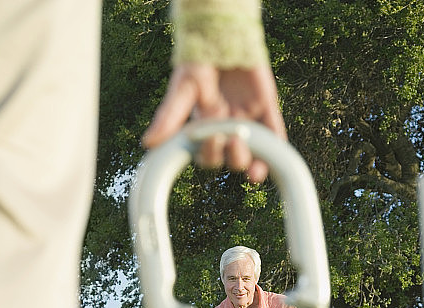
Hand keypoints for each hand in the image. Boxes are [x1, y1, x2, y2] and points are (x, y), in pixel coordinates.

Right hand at [141, 63, 286, 183]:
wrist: (224, 31)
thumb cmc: (200, 58)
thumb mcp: (184, 87)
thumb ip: (169, 116)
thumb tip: (148, 143)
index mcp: (206, 127)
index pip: (208, 155)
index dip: (210, 155)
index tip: (211, 142)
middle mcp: (227, 128)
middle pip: (230, 159)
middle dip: (231, 157)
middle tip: (231, 140)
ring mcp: (249, 119)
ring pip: (252, 153)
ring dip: (251, 160)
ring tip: (248, 154)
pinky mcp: (267, 109)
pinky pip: (275, 135)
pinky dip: (276, 149)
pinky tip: (273, 158)